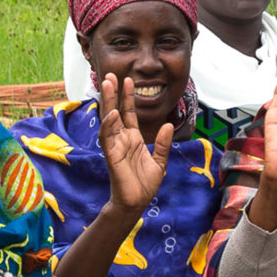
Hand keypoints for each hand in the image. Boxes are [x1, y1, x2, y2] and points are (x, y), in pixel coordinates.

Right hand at [98, 74, 172, 215]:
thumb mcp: (160, 161)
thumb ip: (163, 143)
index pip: (128, 113)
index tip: (127, 80)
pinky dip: (109, 126)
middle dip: (113, 93)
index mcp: (133, 138)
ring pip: (108, 120)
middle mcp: (122, 139)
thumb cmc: (144, 184)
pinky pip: (108, 138)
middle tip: (111, 74)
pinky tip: (112, 113)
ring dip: (107, 102)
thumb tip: (169, 125)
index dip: (127, 97)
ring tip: (107, 85)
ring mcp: (115, 146)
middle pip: (115, 111)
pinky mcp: (111, 156)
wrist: (136, 202)